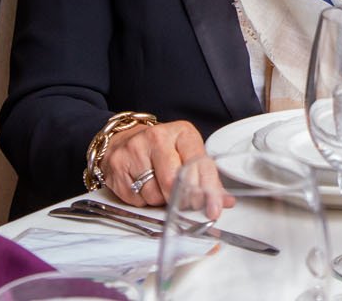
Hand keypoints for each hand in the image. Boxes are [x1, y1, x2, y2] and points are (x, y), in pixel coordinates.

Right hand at [102, 119, 221, 212]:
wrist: (124, 139)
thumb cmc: (162, 149)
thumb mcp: (187, 153)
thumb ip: (206, 177)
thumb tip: (224, 200)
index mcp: (182, 132)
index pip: (198, 163)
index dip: (208, 190)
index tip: (214, 208)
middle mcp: (157, 137)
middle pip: (173, 181)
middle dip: (181, 200)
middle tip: (184, 202)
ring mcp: (134, 150)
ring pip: (154, 194)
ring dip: (161, 200)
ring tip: (159, 186)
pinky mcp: (117, 167)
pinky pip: (136, 199)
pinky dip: (143, 200)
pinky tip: (143, 186)